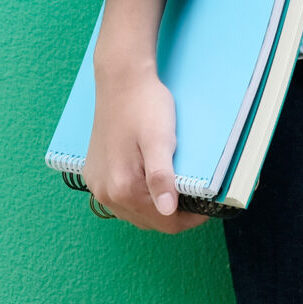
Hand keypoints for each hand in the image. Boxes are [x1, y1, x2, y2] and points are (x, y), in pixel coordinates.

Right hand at [85, 0, 207, 234]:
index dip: (191, 219)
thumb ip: (161, 178)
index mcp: (123, 188)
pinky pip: (120, 200)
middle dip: (174, 215)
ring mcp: (97, 186)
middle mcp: (106, 193)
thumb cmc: (144, 107)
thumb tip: (167, 211)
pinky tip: (150, 183)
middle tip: (195, 195)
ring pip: (134, 213)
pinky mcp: (94, 175)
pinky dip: (138, 199)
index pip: (164, 222)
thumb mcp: (160, 141)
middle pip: (149, 221)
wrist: (120, 80)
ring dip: (155, 208)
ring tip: (175, 189)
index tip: (209, 206)